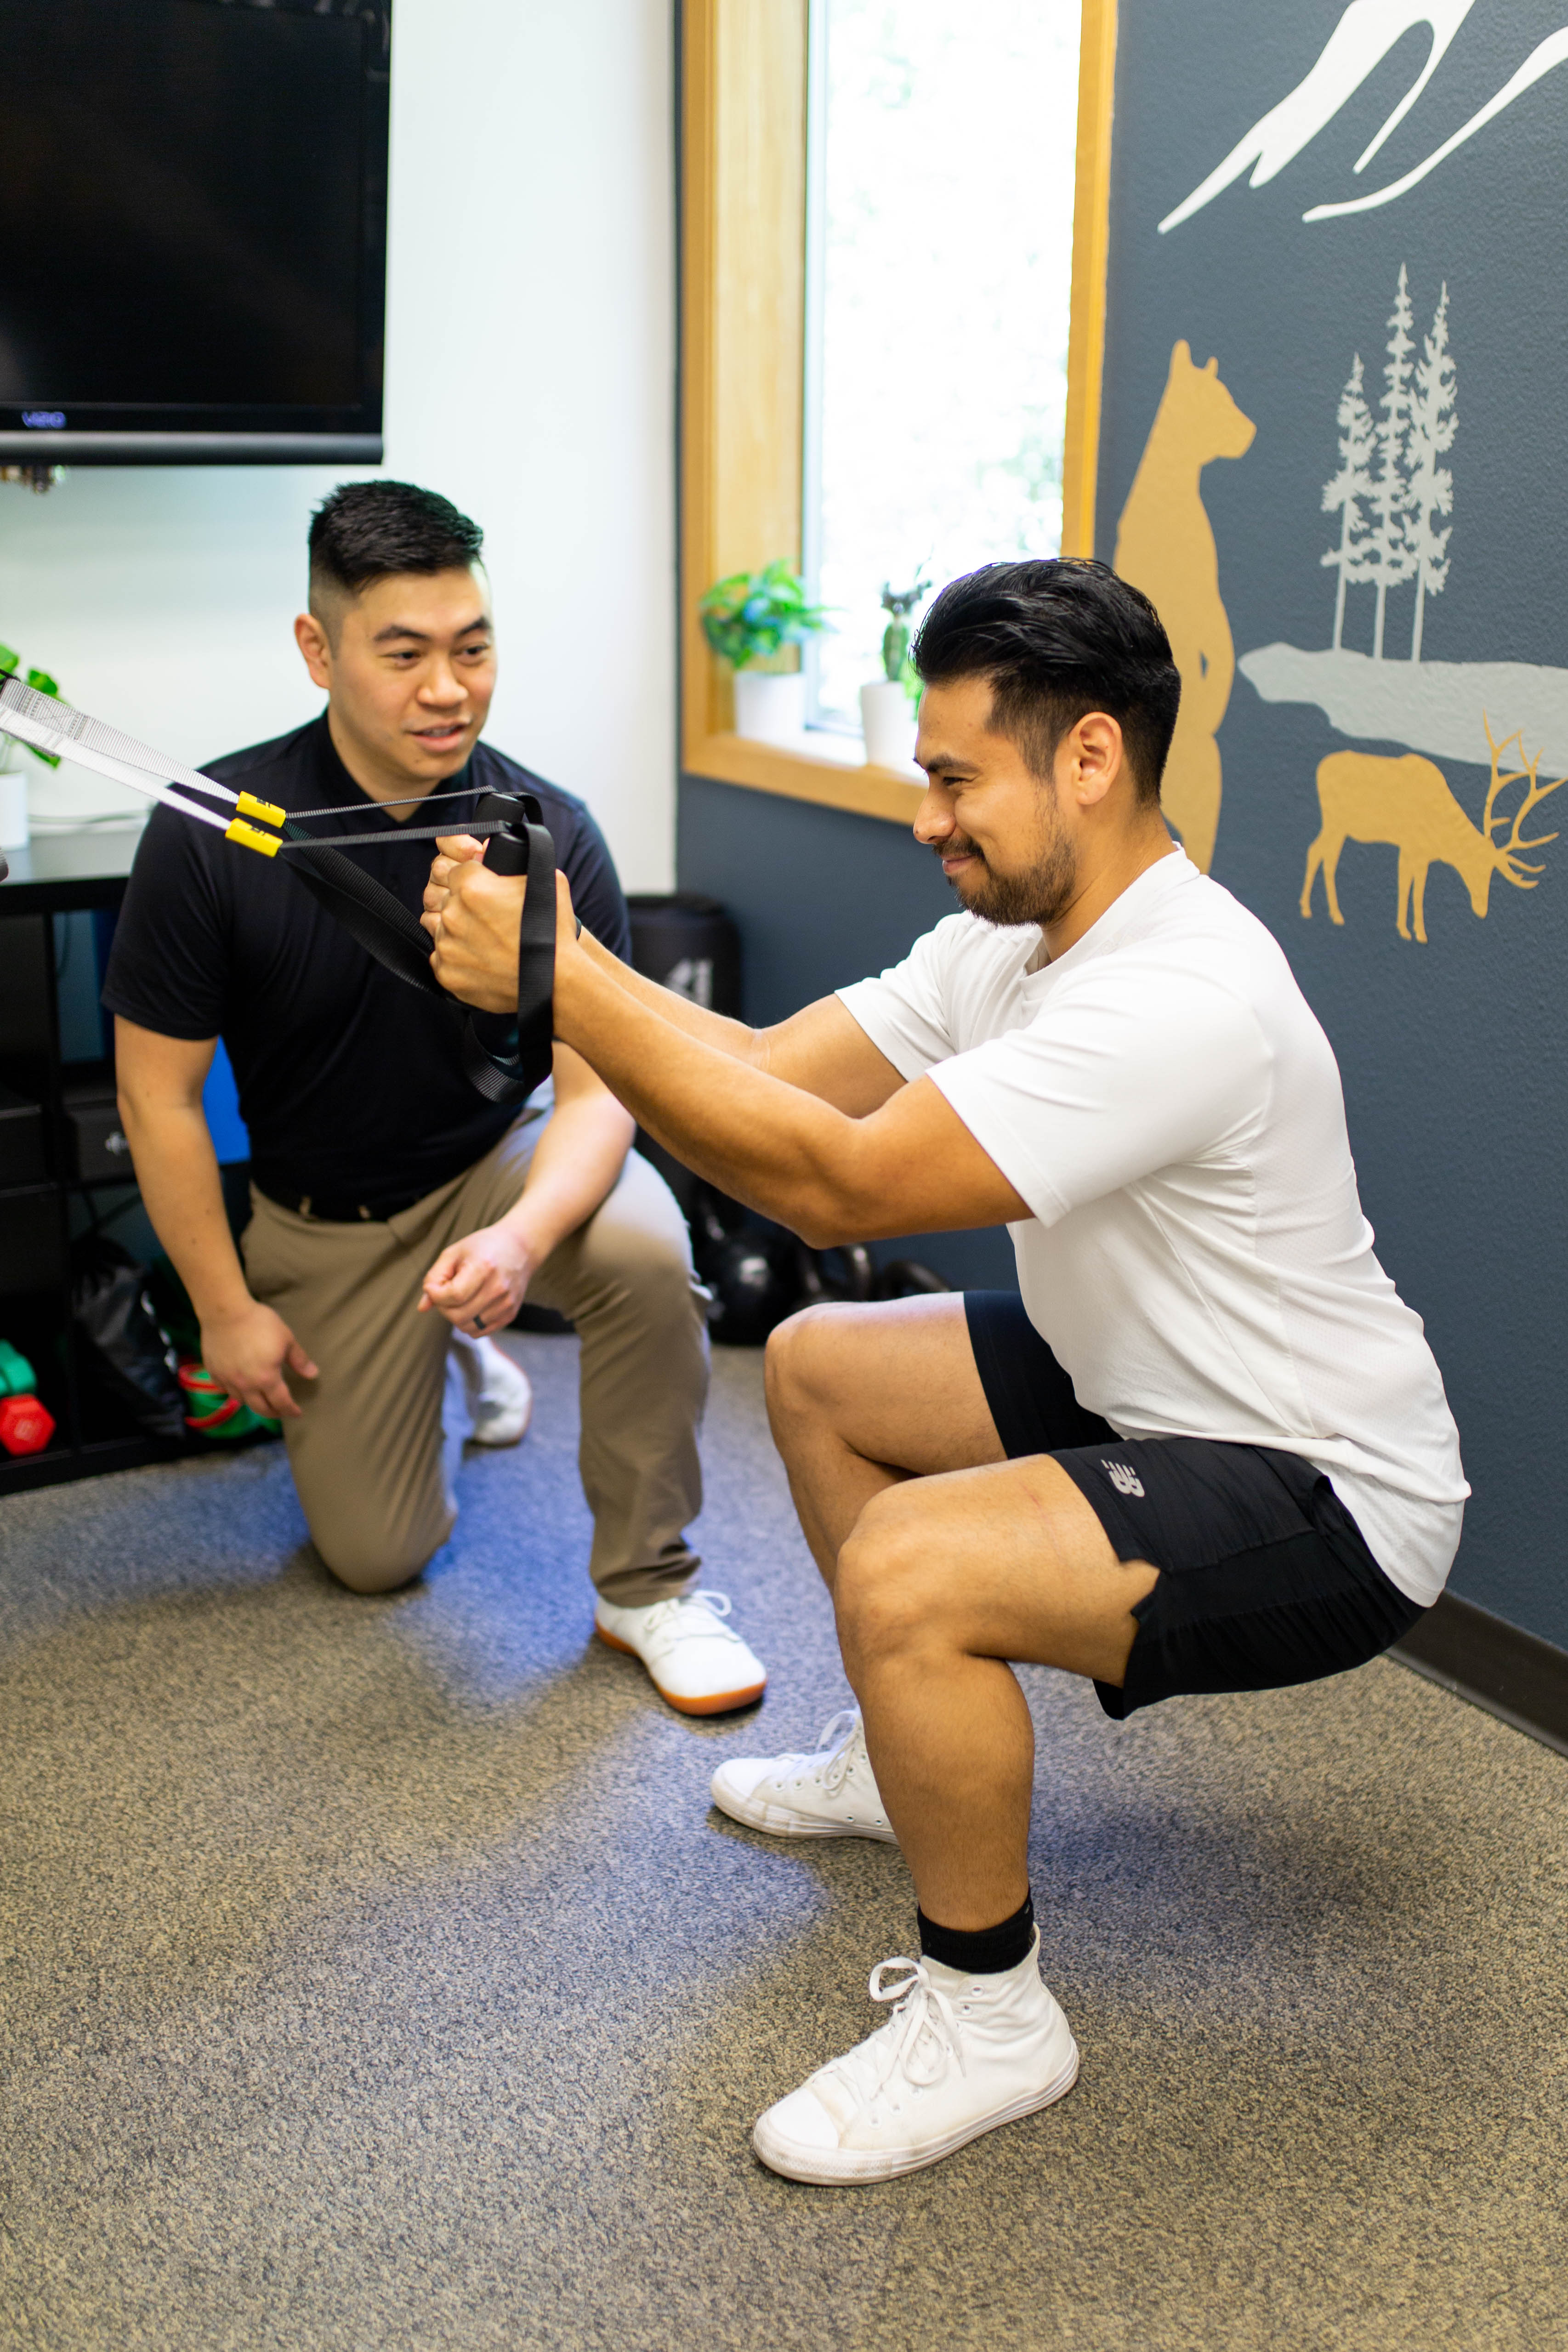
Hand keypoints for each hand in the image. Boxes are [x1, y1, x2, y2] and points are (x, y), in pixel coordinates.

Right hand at [199, 1298, 317, 1419]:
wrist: (225, 1312)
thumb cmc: (260, 1323)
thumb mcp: (286, 1339)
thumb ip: (299, 1360)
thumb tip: (313, 1374)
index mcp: (266, 1379)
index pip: (281, 1402)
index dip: (290, 1409)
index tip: (297, 1413)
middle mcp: (245, 1385)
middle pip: (260, 1408)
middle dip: (273, 1412)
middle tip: (280, 1411)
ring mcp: (227, 1380)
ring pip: (241, 1401)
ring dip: (254, 1404)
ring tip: (261, 1400)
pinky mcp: (213, 1372)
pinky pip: (225, 1389)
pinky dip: (234, 1392)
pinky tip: (239, 1387)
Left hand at [419, 1221, 533, 1334]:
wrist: (519, 1248)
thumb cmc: (482, 1248)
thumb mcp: (454, 1253)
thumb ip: (434, 1277)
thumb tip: (423, 1307)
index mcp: (483, 1268)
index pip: (453, 1296)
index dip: (436, 1295)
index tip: (433, 1286)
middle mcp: (498, 1288)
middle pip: (458, 1316)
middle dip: (443, 1307)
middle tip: (446, 1293)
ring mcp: (506, 1304)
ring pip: (467, 1327)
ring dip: (456, 1316)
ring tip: (460, 1298)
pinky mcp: (510, 1314)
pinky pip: (480, 1331)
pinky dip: (469, 1323)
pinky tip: (472, 1305)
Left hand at [425, 854, 582, 1017]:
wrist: (558, 982)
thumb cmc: (554, 931)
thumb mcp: (544, 880)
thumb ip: (514, 860)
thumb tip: (490, 849)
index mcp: (472, 887)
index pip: (456, 871)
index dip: (472, 879)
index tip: (485, 891)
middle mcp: (454, 915)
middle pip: (444, 898)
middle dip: (463, 904)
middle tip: (488, 918)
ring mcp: (447, 946)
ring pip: (439, 927)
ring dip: (457, 930)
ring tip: (485, 940)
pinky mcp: (446, 974)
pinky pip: (440, 957)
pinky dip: (457, 957)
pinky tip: (481, 958)